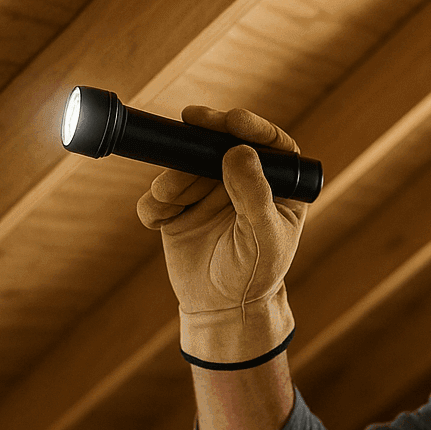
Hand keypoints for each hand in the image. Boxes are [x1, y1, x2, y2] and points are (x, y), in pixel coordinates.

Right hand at [138, 106, 305, 363]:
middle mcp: (240, 181)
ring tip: (172, 196)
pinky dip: (155, 205)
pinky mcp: (177, 210)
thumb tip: (239, 150)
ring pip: (184, 165)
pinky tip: (162, 219)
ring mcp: (206, 193)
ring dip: (174, 175)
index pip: (268, 144)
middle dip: (203, 134)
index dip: (249, 126)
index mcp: (275, 184)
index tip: (231, 119)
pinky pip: (158, 197)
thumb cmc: (255, 274)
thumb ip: (254, 194)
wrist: (222, 310)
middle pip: (220, 143)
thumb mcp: (263, 235)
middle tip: (190, 120)